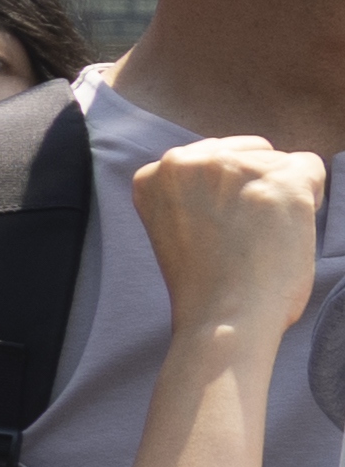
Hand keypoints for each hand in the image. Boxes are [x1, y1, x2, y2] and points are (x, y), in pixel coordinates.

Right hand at [130, 129, 326, 346]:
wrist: (222, 314)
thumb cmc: (202, 284)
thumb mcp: (173, 224)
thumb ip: (191, 193)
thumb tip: (232, 178)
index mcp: (154, 174)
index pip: (208, 158)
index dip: (224, 191)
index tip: (223, 224)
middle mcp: (189, 160)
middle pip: (244, 151)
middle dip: (253, 184)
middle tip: (247, 231)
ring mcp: (236, 167)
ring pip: (278, 160)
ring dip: (280, 193)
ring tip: (265, 235)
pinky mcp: (281, 180)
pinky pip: (311, 168)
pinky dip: (310, 197)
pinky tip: (289, 229)